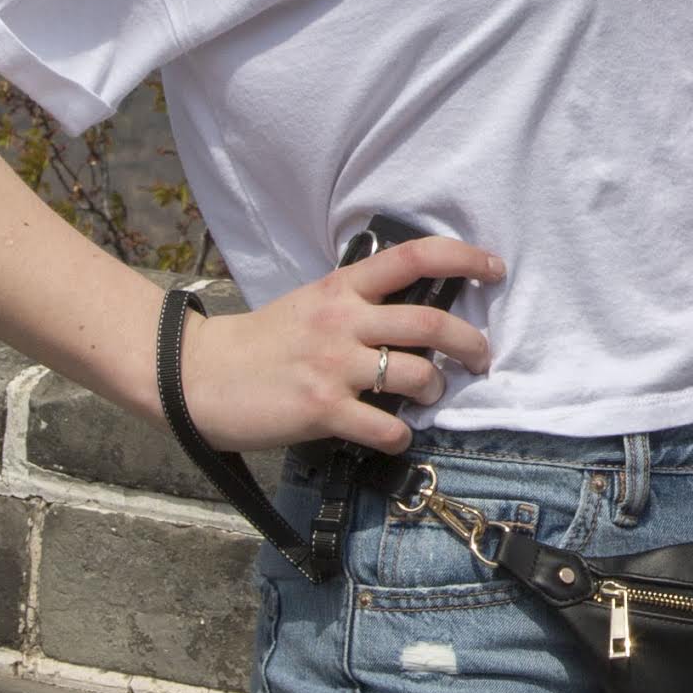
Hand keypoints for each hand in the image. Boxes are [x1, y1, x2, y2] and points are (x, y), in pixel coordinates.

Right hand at [145, 238, 500, 455]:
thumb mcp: (311, 304)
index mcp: (341, 288)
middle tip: (481, 357)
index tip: (494, 267)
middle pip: (429, 323)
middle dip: (470, 343)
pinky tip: (393, 434)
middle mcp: (342, 321)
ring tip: (429, 396)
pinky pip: (387, 426)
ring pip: (417, 376)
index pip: (413, 256)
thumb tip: (414, 315)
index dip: (463, 257)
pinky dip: (401, 435)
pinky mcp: (322, 409)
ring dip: (435, 390)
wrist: (199, 376)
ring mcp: (333, 366)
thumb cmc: (263, 343)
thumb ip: (358, 304)